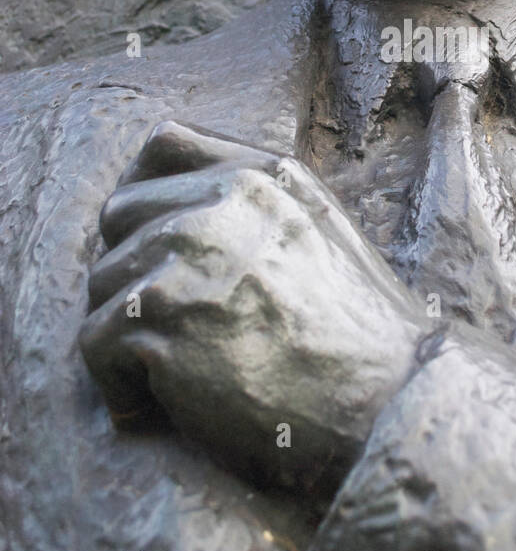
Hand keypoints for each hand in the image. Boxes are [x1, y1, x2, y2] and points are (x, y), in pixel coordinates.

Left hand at [80, 121, 430, 497]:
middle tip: (168, 323)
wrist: (385, 401)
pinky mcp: (161, 326)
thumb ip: (256, 191)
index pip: (162, 148)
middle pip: (118, 218)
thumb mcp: (321, 226)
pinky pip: (95, 342)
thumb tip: (177, 178)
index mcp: (259, 177)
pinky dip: (116, 381)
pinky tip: (154, 402)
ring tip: (171, 370)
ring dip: (125, 331)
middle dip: (132, 268)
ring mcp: (186, 263)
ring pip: (101, 283)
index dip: (147, 197)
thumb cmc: (358, 328)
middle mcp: (218, 206)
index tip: (153, 242)